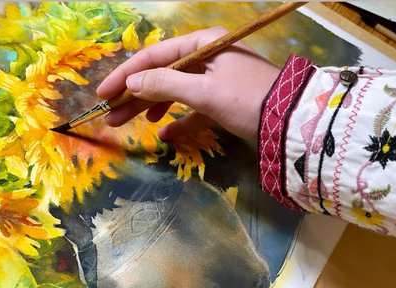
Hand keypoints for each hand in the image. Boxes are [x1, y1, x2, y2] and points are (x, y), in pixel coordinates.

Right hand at [96, 27, 279, 142]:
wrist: (292, 123)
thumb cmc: (247, 100)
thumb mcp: (204, 92)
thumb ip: (165, 85)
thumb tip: (132, 84)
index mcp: (202, 45)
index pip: (154, 56)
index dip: (126, 75)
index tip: (103, 94)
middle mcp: (206, 58)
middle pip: (161, 74)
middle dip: (134, 96)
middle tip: (110, 117)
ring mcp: (215, 80)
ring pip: (174, 92)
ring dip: (151, 108)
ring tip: (128, 125)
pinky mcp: (223, 101)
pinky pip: (193, 108)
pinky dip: (178, 120)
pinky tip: (164, 134)